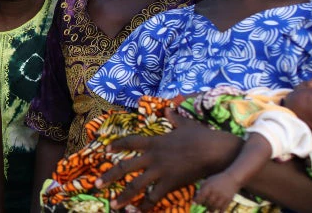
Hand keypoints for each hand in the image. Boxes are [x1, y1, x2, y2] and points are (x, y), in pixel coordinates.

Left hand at [96, 111, 237, 209]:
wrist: (214, 151)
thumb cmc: (201, 136)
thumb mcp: (185, 125)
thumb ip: (174, 118)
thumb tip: (168, 108)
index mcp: (154, 142)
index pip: (130, 142)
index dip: (116, 146)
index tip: (105, 150)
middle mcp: (153, 157)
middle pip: (125, 167)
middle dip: (109, 176)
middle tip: (96, 185)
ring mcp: (160, 171)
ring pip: (135, 185)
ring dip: (123, 196)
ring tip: (113, 205)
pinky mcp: (170, 184)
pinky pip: (153, 197)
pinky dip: (144, 206)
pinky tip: (135, 212)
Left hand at [195, 171, 238, 211]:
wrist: (232, 178)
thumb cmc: (218, 179)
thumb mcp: (209, 180)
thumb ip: (202, 187)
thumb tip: (196, 195)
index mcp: (209, 187)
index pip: (200, 197)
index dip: (196, 201)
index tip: (193, 203)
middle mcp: (215, 192)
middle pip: (207, 203)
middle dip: (204, 205)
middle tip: (204, 204)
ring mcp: (222, 197)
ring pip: (214, 208)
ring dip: (210, 210)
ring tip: (209, 209)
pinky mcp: (228, 200)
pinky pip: (222, 210)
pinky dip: (218, 212)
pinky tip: (217, 211)